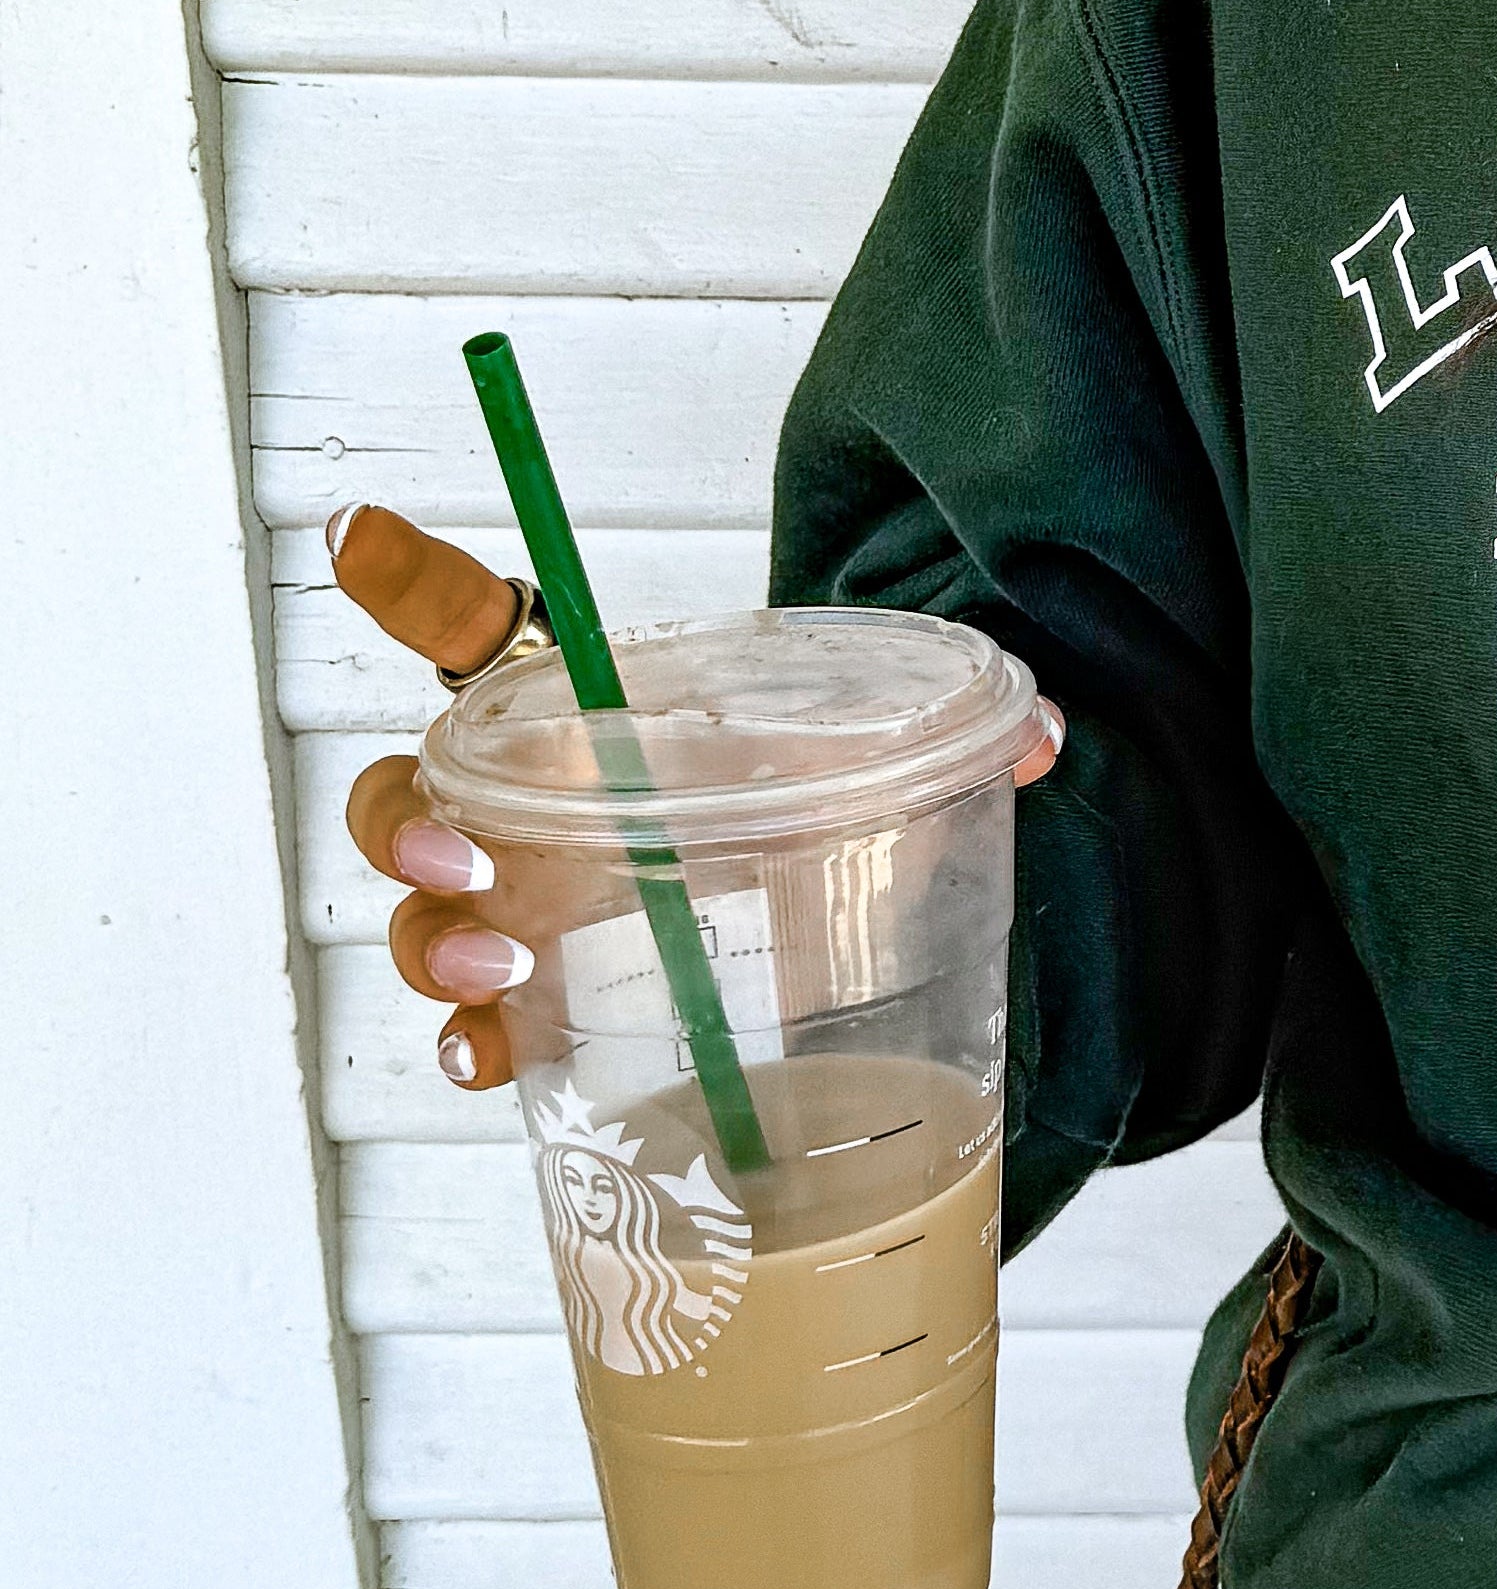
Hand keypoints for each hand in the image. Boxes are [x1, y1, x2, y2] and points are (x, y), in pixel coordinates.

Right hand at [324, 502, 1062, 1099]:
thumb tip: (1044, 731)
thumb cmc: (813, 812)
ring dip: (430, 941)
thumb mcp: (867, 753)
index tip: (358, 532)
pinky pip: (474, 1027)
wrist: (837, 936)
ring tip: (501, 964)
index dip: (410, 581)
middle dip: (401, 823)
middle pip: (407, 794)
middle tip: (461, 857)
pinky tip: (496, 1056)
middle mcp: (532, 811)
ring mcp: (525, 912)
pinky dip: (472, 1044)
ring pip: (420, 916)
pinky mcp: (548, 1009)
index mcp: (590, 715)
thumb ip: (943, 725)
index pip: (477, 629)